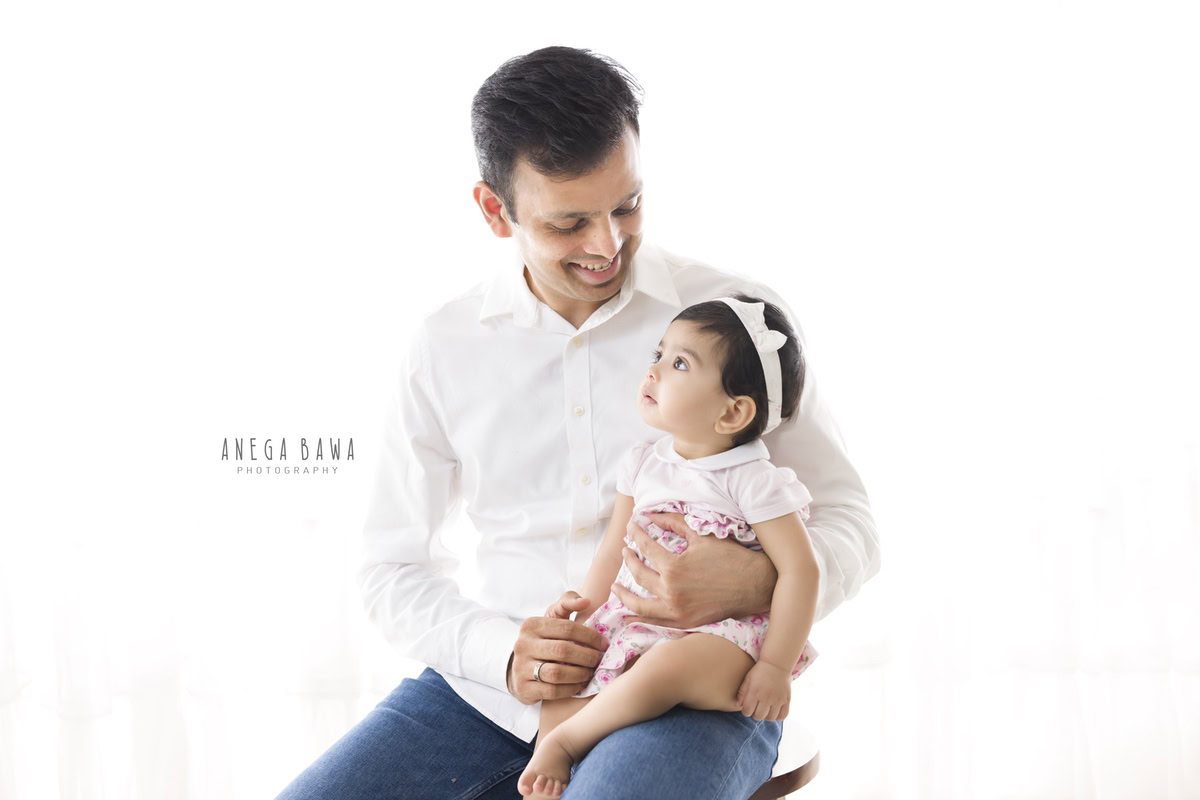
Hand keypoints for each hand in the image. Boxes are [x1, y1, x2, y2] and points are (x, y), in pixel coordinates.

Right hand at [506, 592, 608, 704]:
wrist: (520, 668)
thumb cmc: (544, 640)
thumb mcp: (552, 618)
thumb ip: (568, 603)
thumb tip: (586, 601)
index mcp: (531, 625)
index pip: (567, 628)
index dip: (589, 636)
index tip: (603, 644)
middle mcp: (523, 645)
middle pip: (563, 650)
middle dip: (587, 656)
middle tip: (599, 660)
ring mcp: (521, 668)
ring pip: (557, 673)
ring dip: (580, 674)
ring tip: (591, 672)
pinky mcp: (524, 688)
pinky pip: (553, 691)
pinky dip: (571, 689)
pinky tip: (580, 684)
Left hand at [609, 511, 776, 628]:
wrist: (754, 585)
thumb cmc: (729, 557)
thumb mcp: (700, 535)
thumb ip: (673, 523)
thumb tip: (650, 515)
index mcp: (673, 568)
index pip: (645, 548)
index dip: (636, 534)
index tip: (631, 527)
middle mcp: (670, 592)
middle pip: (638, 575)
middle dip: (629, 560)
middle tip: (625, 551)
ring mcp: (676, 611)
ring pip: (639, 605)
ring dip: (624, 595)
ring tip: (615, 587)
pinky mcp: (684, 622)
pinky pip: (655, 621)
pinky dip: (639, 617)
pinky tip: (630, 613)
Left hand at [735, 661, 790, 721]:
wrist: (777, 663)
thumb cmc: (760, 671)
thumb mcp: (748, 679)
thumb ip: (742, 692)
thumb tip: (738, 705)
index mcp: (755, 691)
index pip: (747, 711)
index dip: (746, 711)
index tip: (747, 707)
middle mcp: (766, 697)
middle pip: (759, 716)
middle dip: (755, 715)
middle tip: (756, 709)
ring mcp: (777, 699)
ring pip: (770, 718)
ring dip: (766, 716)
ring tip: (765, 710)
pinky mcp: (786, 700)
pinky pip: (783, 716)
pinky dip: (778, 717)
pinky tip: (774, 711)